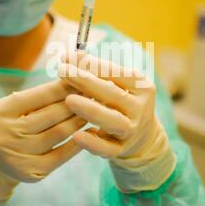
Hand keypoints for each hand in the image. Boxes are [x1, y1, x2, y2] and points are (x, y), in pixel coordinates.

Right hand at [0, 80, 85, 205]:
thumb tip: (75, 76)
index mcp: (2, 111)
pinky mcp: (32, 173)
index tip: (85, 77)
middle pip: (52, 114)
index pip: (41, 95)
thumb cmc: (11, 124)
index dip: (65, 86)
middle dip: (78, 101)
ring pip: (60, 133)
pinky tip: (90, 132)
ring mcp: (19, 156)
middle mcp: (7, 134)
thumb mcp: (15, 107)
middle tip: (97, 92)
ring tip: (96, 109)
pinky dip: (78, 142)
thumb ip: (40, 95)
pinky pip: (62, 155)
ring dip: (80, 119)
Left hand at [58, 52, 175, 192]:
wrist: (142, 137)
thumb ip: (96, 71)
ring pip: (113, 121)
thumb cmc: (121, 102)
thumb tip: (70, 55)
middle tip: (62, 71)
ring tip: (68, 100)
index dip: (92, 64)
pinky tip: (76, 136)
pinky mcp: (123, 149)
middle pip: (113, 94)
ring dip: (91, 110)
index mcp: (141, 86)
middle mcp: (141, 108)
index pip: (116, 72)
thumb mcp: (116, 84)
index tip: (67, 56)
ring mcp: (133, 130)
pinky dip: (93, 144)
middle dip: (86, 81)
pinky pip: (108, 149)